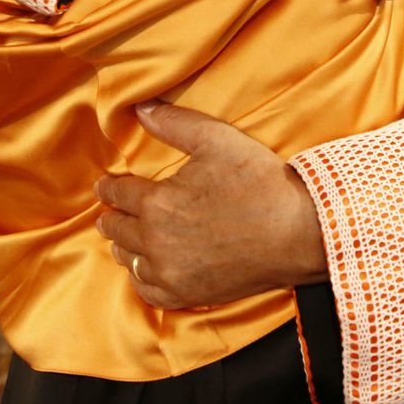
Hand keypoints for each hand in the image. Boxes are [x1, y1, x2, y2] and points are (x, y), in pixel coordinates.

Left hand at [94, 102, 326, 309]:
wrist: (299, 232)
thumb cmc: (260, 181)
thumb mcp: (218, 139)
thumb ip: (174, 123)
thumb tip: (140, 108)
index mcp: (158, 202)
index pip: (118, 193)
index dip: (109, 186)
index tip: (105, 185)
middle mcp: (156, 241)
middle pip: (117, 228)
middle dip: (112, 214)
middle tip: (109, 210)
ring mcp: (170, 272)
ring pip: (128, 259)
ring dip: (123, 245)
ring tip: (122, 238)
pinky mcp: (187, 294)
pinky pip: (147, 290)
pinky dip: (141, 278)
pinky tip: (143, 269)